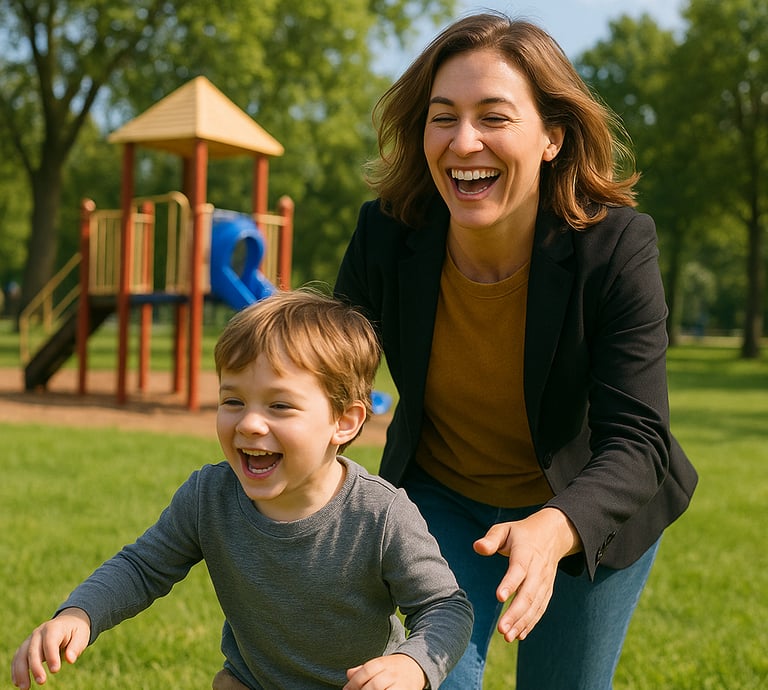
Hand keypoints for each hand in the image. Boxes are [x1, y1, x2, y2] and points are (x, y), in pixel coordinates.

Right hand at [11, 608, 90, 688]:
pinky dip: (16, 670)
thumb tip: (70, 660)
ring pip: (21, 655)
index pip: (50, 642)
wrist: (68, 622)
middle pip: (33, 650)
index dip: (51, 656)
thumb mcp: (81, 636)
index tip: (55, 671)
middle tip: (42, 681)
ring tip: (25, 688)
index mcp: (54, 627)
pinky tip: (18, 683)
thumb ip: (75, 647)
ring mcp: (30, 639)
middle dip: (35, 667)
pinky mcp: (25, 647)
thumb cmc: (75, 631)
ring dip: (21, 672)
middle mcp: (39, 632)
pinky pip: (17, 658)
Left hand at [344, 653, 426, 688]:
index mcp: (384, 663)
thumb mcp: (379, 664)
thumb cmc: (393, 668)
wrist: (416, 667)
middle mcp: (393, 673)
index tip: (346, 689)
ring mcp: (401, 685)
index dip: (354, 682)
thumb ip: (363, 669)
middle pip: (375, 684)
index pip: (367, 670)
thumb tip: (349, 674)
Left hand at [473, 508, 581, 641]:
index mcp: (526, 553)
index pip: (518, 569)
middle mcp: (537, 570)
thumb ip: (491, 539)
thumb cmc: (521, 533)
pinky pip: (540, 608)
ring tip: (507, 636)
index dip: (510, 583)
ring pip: (535, 605)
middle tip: (501, 630)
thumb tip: (476, 547)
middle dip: (515, 613)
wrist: (553, 534)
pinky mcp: (547, 590)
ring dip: (522, 622)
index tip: (499, 597)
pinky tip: (520, 635)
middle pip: (528, 593)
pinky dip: (531, 622)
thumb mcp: (505, 529)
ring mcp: (544, 582)